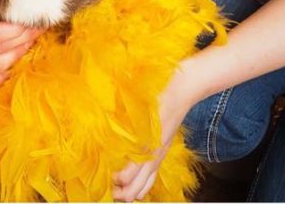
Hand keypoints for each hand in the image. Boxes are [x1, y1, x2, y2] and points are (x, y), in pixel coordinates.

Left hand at [113, 66, 193, 200]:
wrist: (182, 91)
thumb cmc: (159, 95)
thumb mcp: (138, 107)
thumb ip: (123, 119)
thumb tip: (102, 121)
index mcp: (147, 146)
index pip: (128, 176)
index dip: (115, 181)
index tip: (105, 175)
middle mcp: (154, 156)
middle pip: (137, 189)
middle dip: (122, 194)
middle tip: (110, 191)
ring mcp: (160, 155)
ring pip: (146, 185)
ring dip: (133, 191)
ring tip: (119, 189)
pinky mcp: (163, 150)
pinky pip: (152, 175)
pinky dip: (142, 183)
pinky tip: (133, 178)